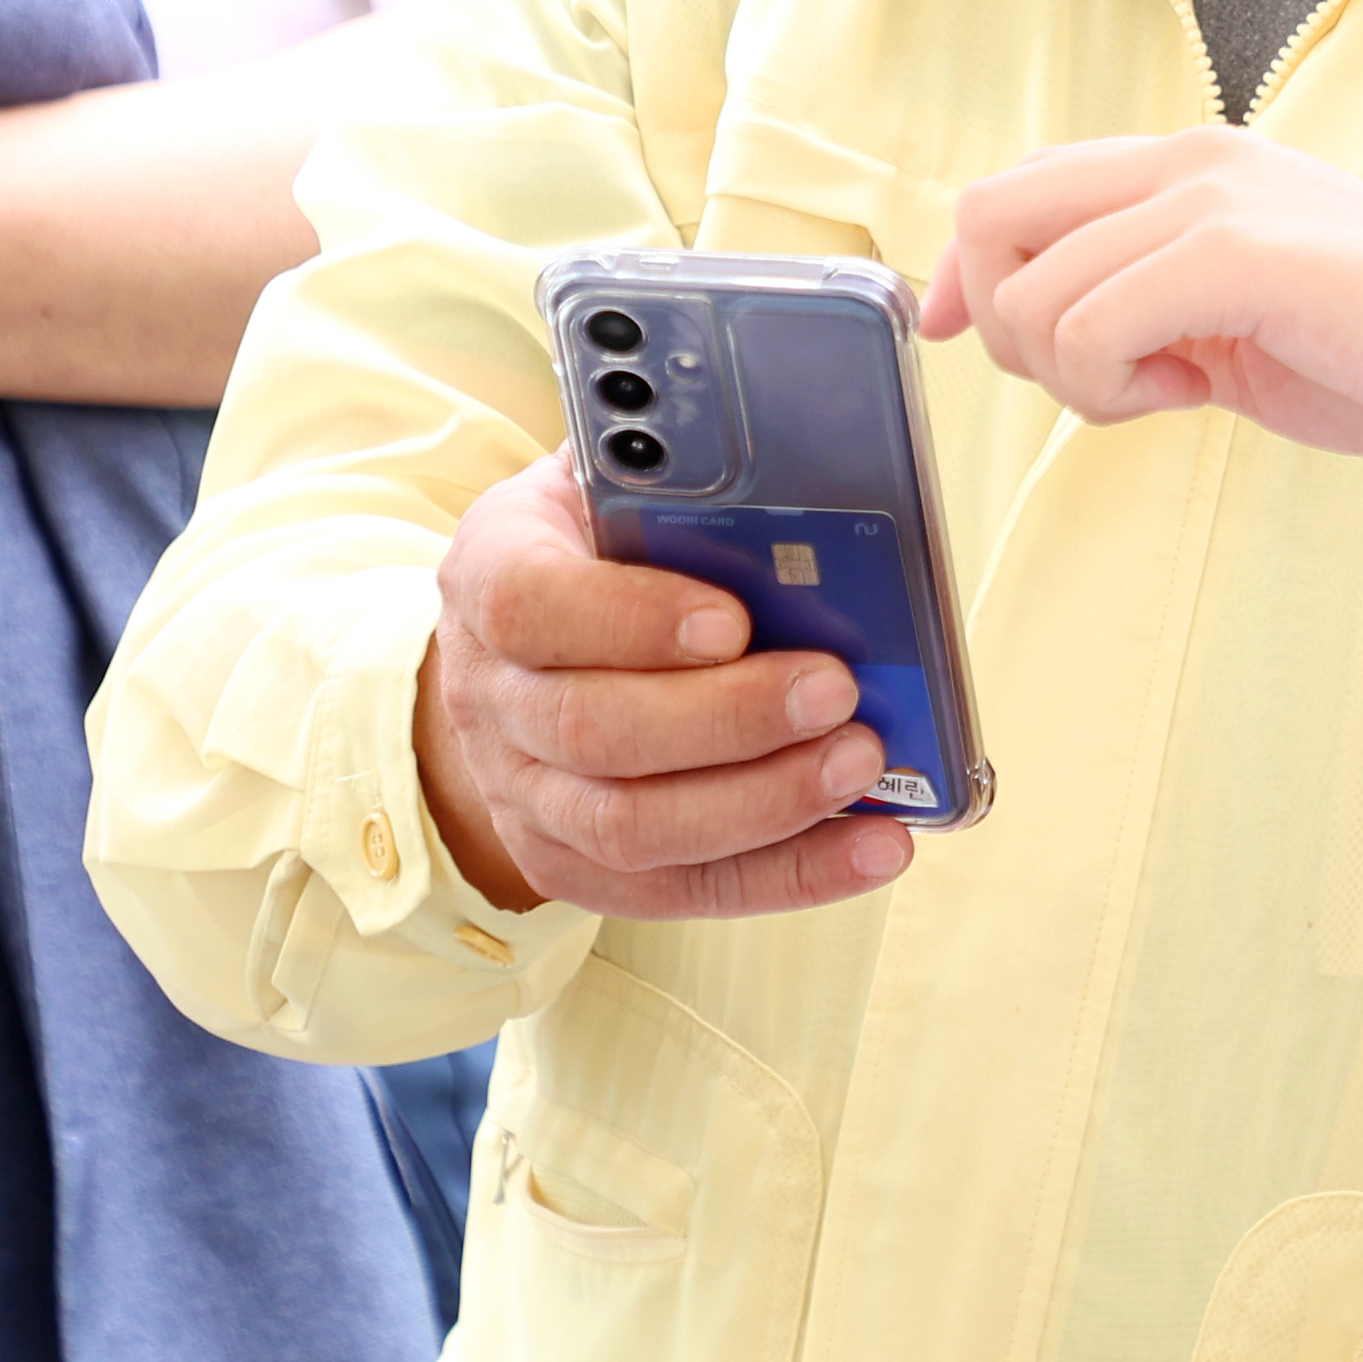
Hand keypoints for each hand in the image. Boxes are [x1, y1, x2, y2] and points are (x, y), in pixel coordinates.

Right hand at [411, 455, 916, 918]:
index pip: (532, 607)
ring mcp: (525, 793)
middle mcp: (492, 696)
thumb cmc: (592, 546)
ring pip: (632, 826)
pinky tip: (871, 849)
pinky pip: (677, 890)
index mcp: (490, 577)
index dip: (633, 620)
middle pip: (596, 731)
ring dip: (762, 804)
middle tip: (837, 690)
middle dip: (730, 720)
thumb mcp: (608, 479)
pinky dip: (786, 875)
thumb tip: (802, 471)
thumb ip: (674, 478)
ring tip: (861, 765)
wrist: (512, 650)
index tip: (734, 619)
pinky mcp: (574, 862)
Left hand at [926, 131, 1362, 459]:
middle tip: (1097, 379)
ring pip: (1030, 291)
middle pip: (990, 216)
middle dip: (1005, 323)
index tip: (967, 337)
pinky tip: (1192, 394)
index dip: (967, 272)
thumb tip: (1027, 326)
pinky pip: (1086, 327)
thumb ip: (1146, 297)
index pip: (1016, 188)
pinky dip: (1111, 387)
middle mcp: (1187, 160)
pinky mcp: (1229, 252)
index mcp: (1190, 162)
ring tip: (1170, 388)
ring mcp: (1207, 198)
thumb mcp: (1240, 307)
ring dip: (1072, 373)